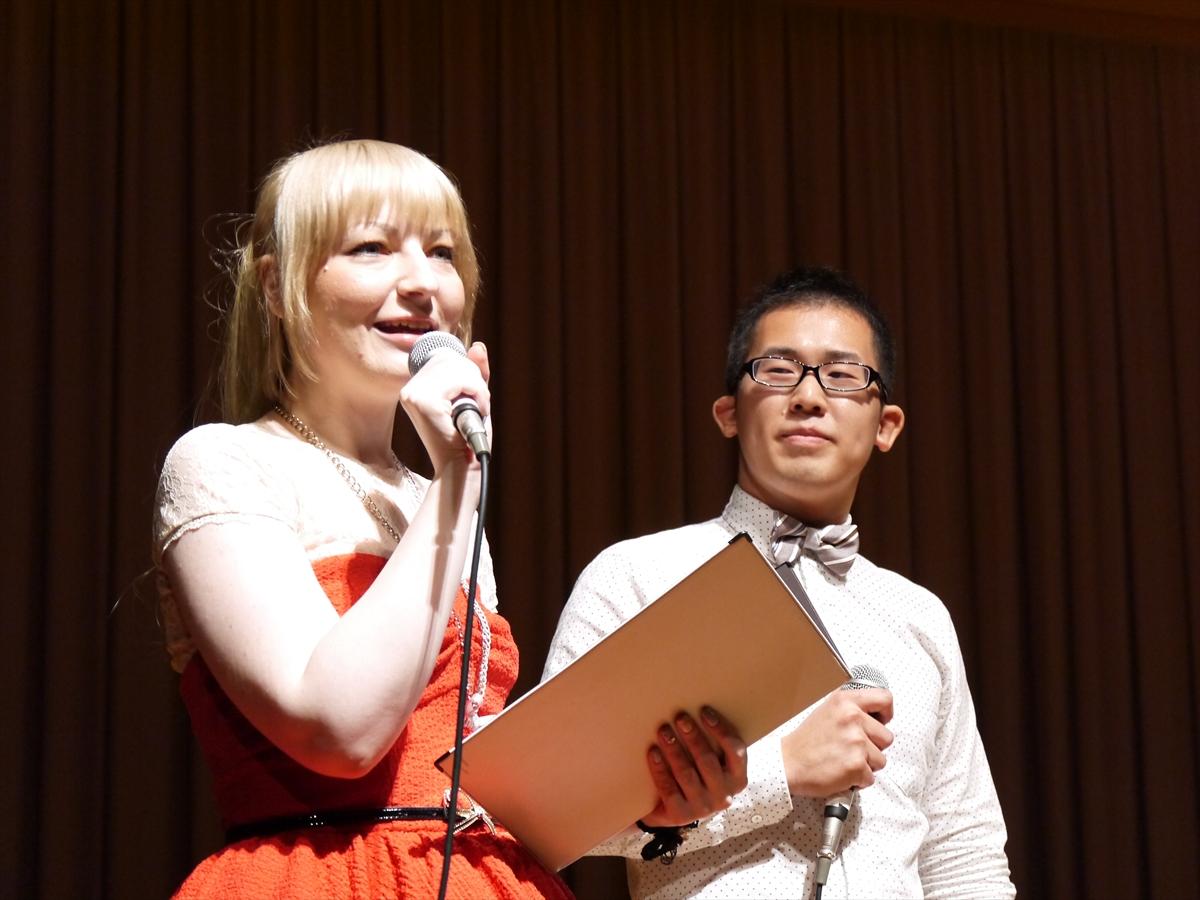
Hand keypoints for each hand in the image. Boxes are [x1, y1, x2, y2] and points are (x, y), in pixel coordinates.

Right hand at [400, 340, 490, 470]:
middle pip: (450, 358)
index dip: (465, 371)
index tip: (473, 394)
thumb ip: (475, 372)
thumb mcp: (474, 398)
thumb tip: (477, 346)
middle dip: (474, 379)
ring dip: (477, 388)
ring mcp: (413, 394)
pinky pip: (460, 381)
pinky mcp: (423, 402)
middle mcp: (409, 389)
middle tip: (479, 405)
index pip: (443, 357)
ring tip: (477, 410)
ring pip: (456, 367)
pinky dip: (477, 393)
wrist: (462, 468)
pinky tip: (477, 410)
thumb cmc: (467, 438)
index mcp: (415, 388)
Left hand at [638, 706, 748, 827]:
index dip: (720, 730)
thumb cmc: (697, 775)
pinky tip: (653, 752)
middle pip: (708, 760)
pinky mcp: (681, 815)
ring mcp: (703, 808)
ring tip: (663, 731)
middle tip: (680, 717)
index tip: (704, 711)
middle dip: (693, 736)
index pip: (736, 751)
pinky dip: (660, 769)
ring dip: (674, 749)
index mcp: (738, 779)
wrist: (674, 811)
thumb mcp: (713, 764)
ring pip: (686, 773)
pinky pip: (668, 788)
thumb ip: (713, 744)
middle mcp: (724, 796)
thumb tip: (698, 709)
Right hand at [780, 687, 892, 797]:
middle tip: (852, 749)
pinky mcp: (856, 765)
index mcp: (845, 701)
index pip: (885, 698)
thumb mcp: (827, 711)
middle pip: (887, 737)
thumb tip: (875, 716)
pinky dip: (858, 780)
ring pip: (881, 760)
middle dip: (873, 747)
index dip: (886, 713)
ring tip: (844, 761)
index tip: (881, 721)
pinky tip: (841, 773)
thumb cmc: (805, 742)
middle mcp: (852, 718)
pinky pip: (870, 778)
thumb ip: (851, 709)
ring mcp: (856, 742)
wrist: (786, 764)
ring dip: (866, 765)